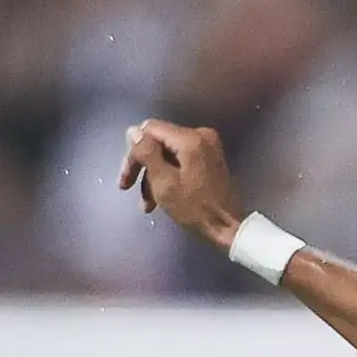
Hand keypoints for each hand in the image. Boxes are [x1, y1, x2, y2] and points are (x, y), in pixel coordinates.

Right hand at [119, 119, 244, 247]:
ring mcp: (207, 147)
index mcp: (190, 138)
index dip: (133, 151)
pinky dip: (168, 176)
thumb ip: (146, 154)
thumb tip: (132, 131)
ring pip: (167, 154)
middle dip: (142, 167)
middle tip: (127, 188)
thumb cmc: (195, 207)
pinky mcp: (209, 159)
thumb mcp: (164, 182)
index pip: (149, 130)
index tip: (126, 177)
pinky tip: (159, 199)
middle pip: (158, 142)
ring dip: (153, 176)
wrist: (229, 227)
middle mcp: (200, 135)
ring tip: (147, 204)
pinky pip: (180, 161)